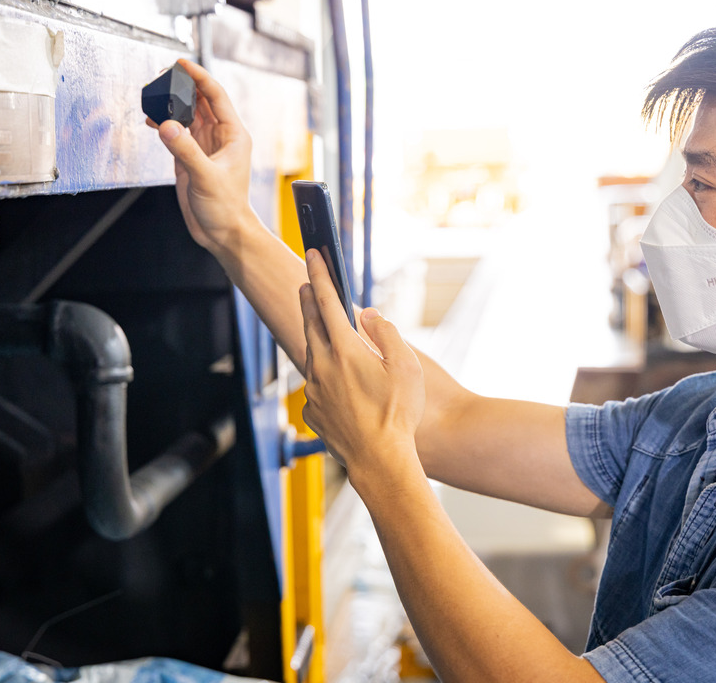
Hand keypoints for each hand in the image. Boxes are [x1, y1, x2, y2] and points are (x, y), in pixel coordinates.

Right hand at [147, 58, 255, 251]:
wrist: (222, 232)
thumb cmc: (226, 208)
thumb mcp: (206, 177)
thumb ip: (186, 151)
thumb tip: (167, 126)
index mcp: (232, 135)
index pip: (215, 96)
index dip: (200, 77)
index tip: (182, 64)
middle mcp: (219, 137)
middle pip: (200, 101)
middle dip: (182, 86)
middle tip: (163, 75)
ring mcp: (203, 146)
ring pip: (187, 115)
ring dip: (172, 104)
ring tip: (154, 94)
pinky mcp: (189, 157)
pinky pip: (176, 133)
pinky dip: (164, 124)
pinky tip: (152, 119)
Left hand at [299, 249, 424, 479]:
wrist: (380, 461)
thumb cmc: (398, 415)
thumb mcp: (406, 366)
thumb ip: (385, 333)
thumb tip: (368, 315)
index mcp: (344, 350)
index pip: (327, 301)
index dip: (321, 274)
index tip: (314, 254)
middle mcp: (321, 366)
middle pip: (310, 323)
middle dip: (309, 299)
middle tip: (308, 281)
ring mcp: (313, 390)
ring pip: (311, 354)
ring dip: (315, 336)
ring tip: (323, 328)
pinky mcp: (312, 410)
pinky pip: (315, 385)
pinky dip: (323, 374)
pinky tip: (337, 381)